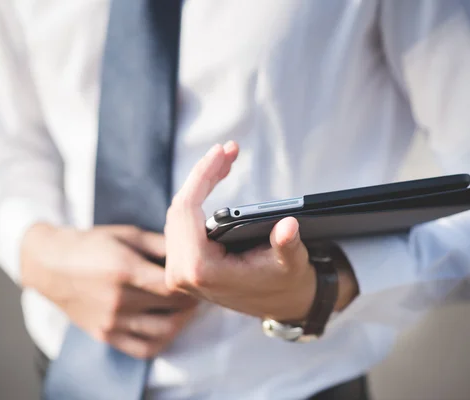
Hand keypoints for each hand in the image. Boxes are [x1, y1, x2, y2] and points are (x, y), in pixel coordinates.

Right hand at [21, 224, 197, 358]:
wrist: (51, 264)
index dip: (191, 283)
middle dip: (190, 300)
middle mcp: (118, 300)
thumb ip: (160, 243)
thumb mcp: (127, 234)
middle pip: (171, 308)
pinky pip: (143, 348)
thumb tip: (191, 248)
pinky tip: (167, 325)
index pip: (171, 285)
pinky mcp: (105, 335)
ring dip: (182, 322)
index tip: (198, 277)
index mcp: (124, 270)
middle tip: (198, 291)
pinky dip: (162, 340)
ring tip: (186, 309)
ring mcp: (111, 321)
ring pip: (162, 332)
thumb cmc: (92, 244)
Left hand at [164, 142, 357, 321]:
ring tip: (225, 159)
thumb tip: (288, 226)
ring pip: (178, 213)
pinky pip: (180, 223)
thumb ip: (286, 245)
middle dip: (204, 173)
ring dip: (200, 183)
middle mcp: (181, 273)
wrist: (281, 304)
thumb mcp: (291, 264)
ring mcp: (178, 270)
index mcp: (201, 271)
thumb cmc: (285, 283)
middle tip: (229, 150)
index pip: (187, 210)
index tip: (221, 150)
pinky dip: (196, 197)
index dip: (202, 175)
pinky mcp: (182, 265)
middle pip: (180, 207)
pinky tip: (214, 179)